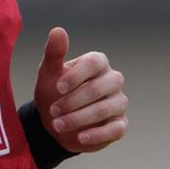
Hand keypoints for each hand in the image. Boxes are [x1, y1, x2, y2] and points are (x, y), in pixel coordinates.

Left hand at [33, 27, 127, 152]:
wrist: (55, 122)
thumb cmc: (54, 92)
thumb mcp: (49, 73)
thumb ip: (54, 53)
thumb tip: (58, 30)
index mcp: (98, 63)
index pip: (94, 63)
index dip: (76, 75)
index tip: (57, 88)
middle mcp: (112, 80)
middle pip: (99, 88)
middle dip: (73, 101)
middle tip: (53, 112)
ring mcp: (118, 102)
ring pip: (105, 109)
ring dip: (78, 119)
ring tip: (57, 126)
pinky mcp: (120, 124)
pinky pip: (115, 129)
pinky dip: (96, 135)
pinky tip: (80, 138)